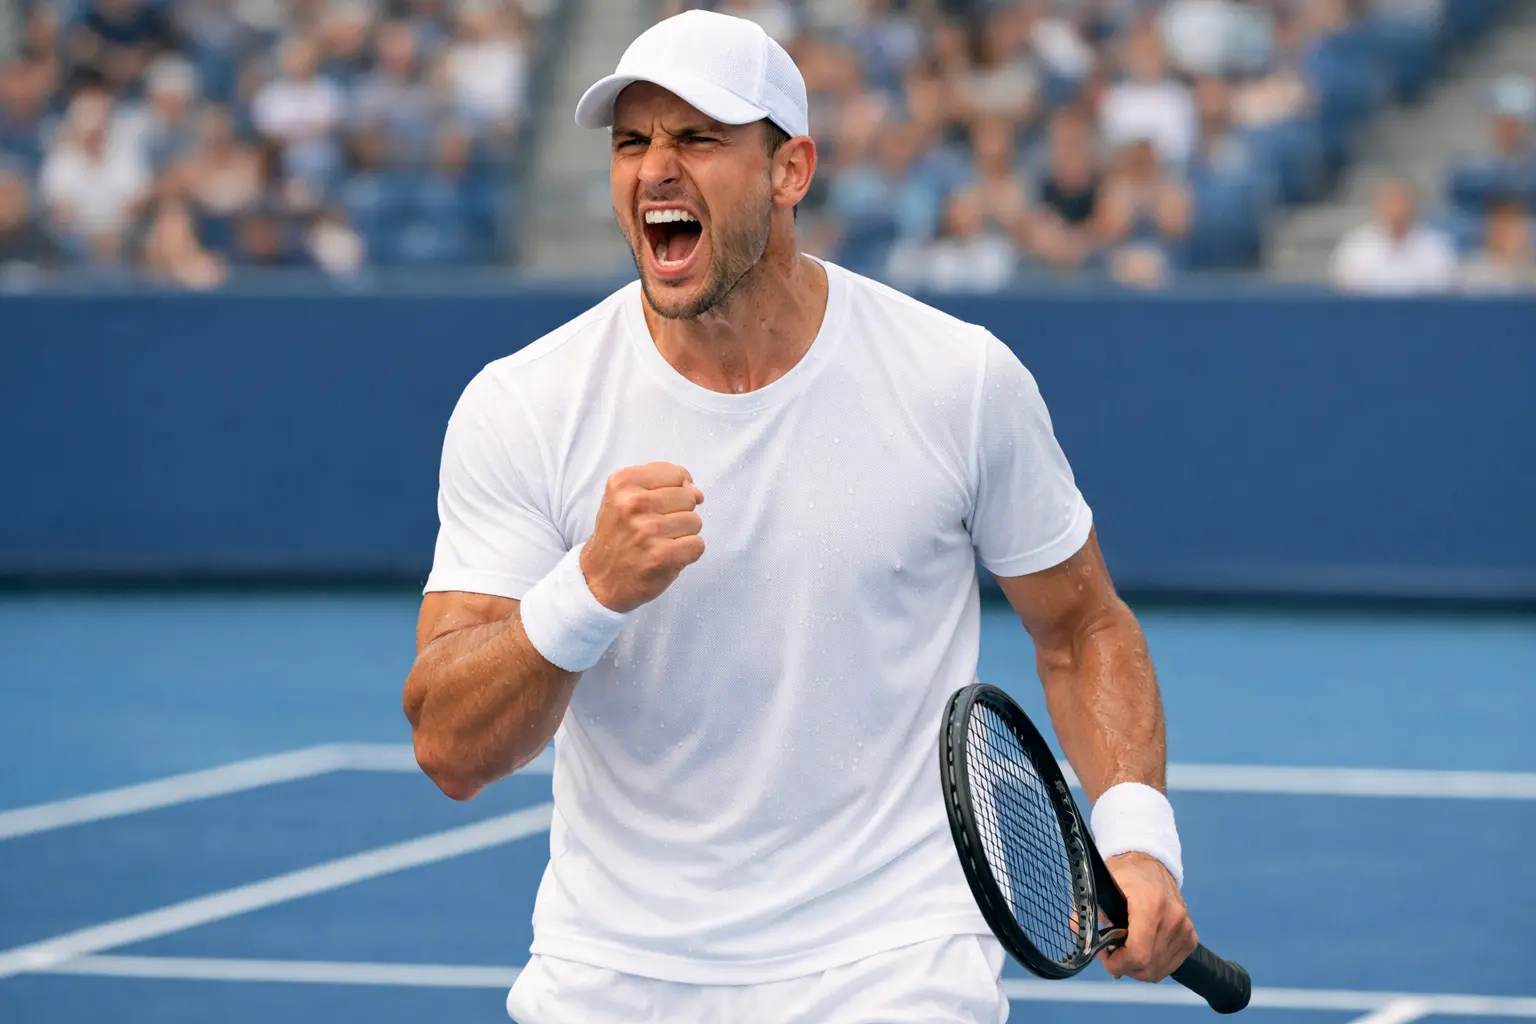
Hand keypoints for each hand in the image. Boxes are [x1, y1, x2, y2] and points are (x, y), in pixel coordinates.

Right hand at [580, 463, 705, 612]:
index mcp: (623, 482)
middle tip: (655, 529)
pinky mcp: (662, 556)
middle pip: (688, 497)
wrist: (599, 579)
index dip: (675, 490)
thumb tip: (698, 493)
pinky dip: (687, 554)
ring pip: (695, 521)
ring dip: (683, 535)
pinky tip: (667, 557)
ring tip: (660, 543)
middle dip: (679, 513)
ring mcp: (648, 530)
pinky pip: (698, 545)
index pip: (675, 473)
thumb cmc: (618, 536)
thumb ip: (663, 485)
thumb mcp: (626, 498)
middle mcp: (633, 504)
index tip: (659, 506)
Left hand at [1098, 852, 1197, 981]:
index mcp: (1150, 904)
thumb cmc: (1124, 875)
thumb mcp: (1100, 885)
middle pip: (1148, 966)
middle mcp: (1172, 917)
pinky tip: (1141, 950)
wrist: (1150, 864)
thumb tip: (1077, 929)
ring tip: (1125, 950)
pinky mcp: (1190, 936)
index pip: (1139, 954)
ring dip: (1138, 968)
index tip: (1106, 956)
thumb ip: (1087, 909)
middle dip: (1124, 967)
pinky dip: (1153, 965)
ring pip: (1158, 970)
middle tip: (1112, 953)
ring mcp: (1185, 928)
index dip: (1118, 964)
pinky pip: (1170, 965)